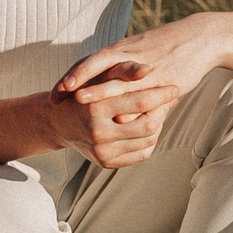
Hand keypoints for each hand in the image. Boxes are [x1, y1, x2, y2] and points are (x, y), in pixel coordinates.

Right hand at [41, 70, 177, 167]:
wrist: (59, 122)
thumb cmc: (82, 92)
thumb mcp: (97, 77)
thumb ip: (122, 72)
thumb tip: (149, 69)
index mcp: (95, 108)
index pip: (140, 102)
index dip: (161, 95)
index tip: (173, 87)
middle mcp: (97, 133)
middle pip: (148, 125)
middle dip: (164, 110)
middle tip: (171, 99)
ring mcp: (101, 151)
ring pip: (149, 140)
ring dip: (159, 123)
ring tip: (159, 110)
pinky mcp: (106, 163)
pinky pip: (142, 153)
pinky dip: (150, 139)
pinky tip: (148, 126)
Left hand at [51, 15, 232, 165]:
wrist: (201, 37)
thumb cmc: (167, 49)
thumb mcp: (139, 56)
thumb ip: (121, 73)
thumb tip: (103, 92)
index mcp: (120, 51)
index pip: (89, 64)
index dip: (70, 78)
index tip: (52, 96)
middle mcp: (129, 56)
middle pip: (96, 65)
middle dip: (74, 80)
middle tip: (55, 97)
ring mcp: (148, 66)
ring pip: (119, 76)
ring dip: (99, 88)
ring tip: (80, 99)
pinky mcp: (166, 77)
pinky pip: (147, 91)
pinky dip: (134, 103)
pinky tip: (122, 117)